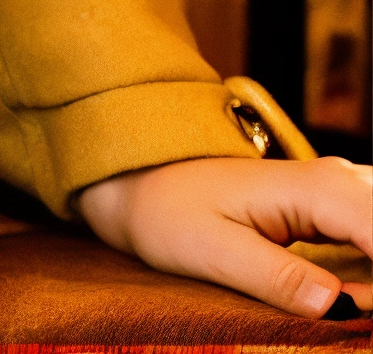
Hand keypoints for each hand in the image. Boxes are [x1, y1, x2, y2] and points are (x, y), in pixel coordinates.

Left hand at [77, 155, 372, 319]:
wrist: (141, 179)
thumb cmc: (169, 212)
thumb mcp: (213, 252)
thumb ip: (275, 277)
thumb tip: (337, 305)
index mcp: (312, 188)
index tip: (367, 311)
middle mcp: (335, 179)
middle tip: (354, 312)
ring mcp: (336, 189)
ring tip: (353, 305)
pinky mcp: (332, 207)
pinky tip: (356, 297)